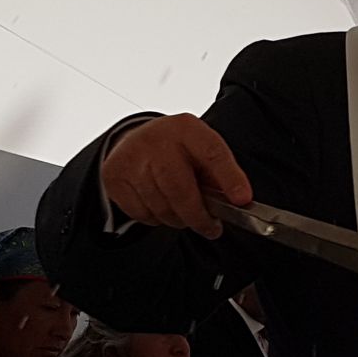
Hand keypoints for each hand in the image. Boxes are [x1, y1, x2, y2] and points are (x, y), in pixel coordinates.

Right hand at [102, 114, 252, 238]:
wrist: (135, 138)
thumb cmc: (177, 150)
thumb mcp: (202, 149)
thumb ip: (219, 173)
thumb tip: (237, 203)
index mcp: (187, 128)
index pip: (212, 153)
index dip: (229, 178)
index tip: (242, 200)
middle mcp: (156, 139)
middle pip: (179, 189)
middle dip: (198, 216)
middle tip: (211, 228)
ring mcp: (131, 157)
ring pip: (160, 207)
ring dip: (177, 219)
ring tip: (184, 212)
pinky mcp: (114, 176)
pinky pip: (141, 213)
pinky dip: (156, 218)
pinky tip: (160, 205)